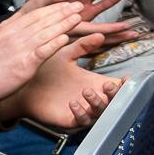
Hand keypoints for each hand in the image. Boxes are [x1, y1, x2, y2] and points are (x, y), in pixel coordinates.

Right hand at [0, 0, 83, 103]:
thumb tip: (22, 21)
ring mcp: (18, 48)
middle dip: (62, 10)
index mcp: (7, 27)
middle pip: (42, 18)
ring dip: (64, 23)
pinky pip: (42, 51)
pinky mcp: (23, 64)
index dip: (51, 0)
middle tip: (79, 5)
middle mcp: (13, 34)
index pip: (32, 8)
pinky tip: (65, 38)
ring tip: (78, 18)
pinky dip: (54, 43)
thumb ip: (10, 30)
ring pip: (45, 32)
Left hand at [0, 46, 122, 130]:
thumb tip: (99, 34)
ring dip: (97, 103)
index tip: (128, 78)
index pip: (117, 86)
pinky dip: (81, 113)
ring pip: (100, 112)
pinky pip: (81, 120)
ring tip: (87, 91)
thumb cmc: (47, 70)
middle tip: (108, 85)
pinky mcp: (70, 119)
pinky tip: (73, 103)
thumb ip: (82, 46)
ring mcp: (82, 109)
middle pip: (114, 101)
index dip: (126, 84)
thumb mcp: (66, 55)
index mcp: (93, 82)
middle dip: (115, 95)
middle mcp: (91, 97)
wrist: (25, 84)